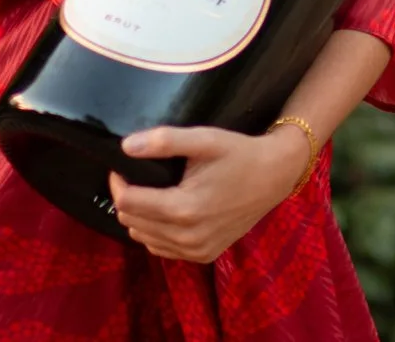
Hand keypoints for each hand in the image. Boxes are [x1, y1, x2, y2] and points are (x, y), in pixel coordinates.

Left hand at [108, 125, 312, 263]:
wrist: (276, 176)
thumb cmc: (239, 154)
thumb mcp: (204, 139)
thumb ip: (164, 141)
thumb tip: (126, 147)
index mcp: (184, 209)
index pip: (126, 203)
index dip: (118, 182)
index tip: (123, 167)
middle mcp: (187, 237)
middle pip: (131, 222)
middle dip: (127, 198)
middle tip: (137, 176)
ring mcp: (196, 251)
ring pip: (143, 238)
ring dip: (139, 217)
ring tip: (151, 193)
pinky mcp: (204, 255)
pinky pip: (162, 249)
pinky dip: (155, 232)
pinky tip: (166, 212)